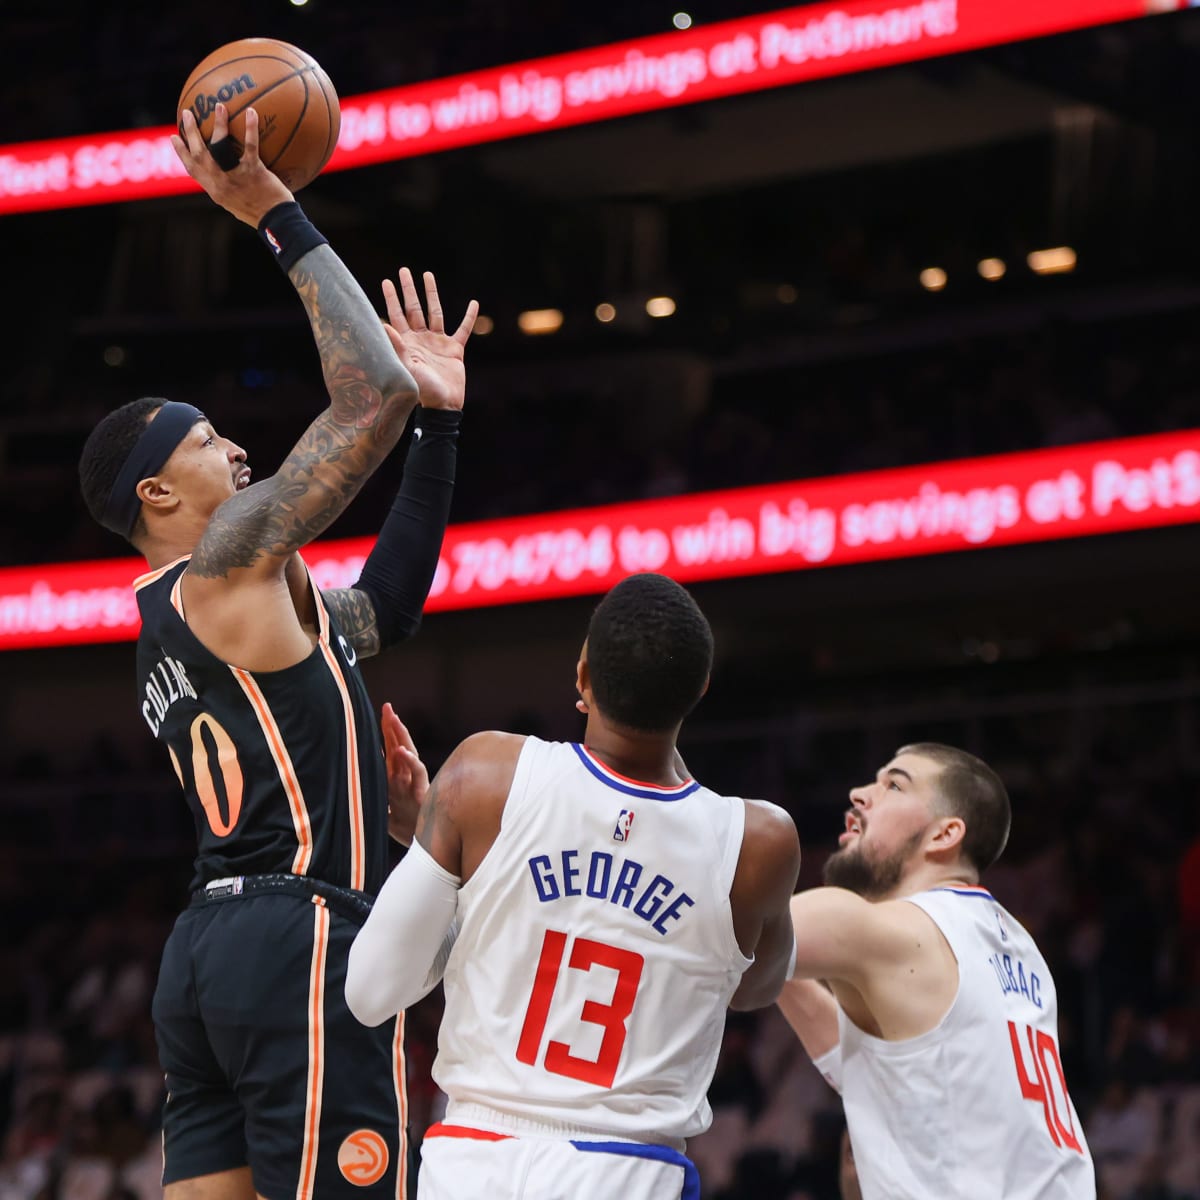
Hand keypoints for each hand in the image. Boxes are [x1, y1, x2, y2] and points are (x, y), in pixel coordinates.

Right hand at [171, 104, 293, 227]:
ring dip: (219, 124)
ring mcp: (235, 176)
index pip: (192, 169)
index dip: (181, 153)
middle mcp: (220, 182)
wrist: (277, 223)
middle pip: (199, 154)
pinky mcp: (254, 172)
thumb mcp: (238, 205)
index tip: (174, 137)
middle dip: (191, 132)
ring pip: (220, 146)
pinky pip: (250, 146)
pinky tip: (252, 112)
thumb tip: (229, 178)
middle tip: (188, 113)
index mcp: (214, 190)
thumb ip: (230, 189)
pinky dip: (250, 128)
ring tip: (218, 106)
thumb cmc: (262, 215)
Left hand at [381, 702, 428, 845]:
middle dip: (391, 727)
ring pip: (407, 754)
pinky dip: (410, 761)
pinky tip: (402, 751)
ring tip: (394, 719)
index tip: (377, 718)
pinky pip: (417, 773)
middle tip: (386, 707)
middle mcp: (404, 778)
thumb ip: (375, 805)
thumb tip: (350, 800)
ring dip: (400, 736)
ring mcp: (413, 783)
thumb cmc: (408, 831)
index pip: (388, 753)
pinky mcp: (422, 792)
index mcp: (394, 781)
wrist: (426, 848)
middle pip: (397, 747)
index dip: (383, 736)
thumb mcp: (384, 817)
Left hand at [382, 269, 478, 409]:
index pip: (397, 315)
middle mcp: (421, 339)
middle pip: (414, 308)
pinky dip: (469, 317)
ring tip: (428, 275)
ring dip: (432, 294)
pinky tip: (474, 303)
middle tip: (403, 270)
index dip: (392, 298)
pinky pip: (463, 329)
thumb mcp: (406, 367)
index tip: (387, 281)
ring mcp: (438, 343)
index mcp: (408, 343)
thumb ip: (396, 346)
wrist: (443, 405)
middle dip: (409, 289)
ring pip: (435, 312)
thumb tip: (382, 324)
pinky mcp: (455, 349)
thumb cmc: (422, 390)